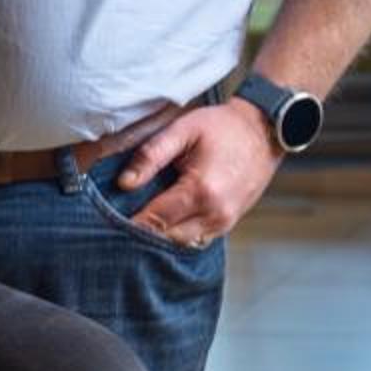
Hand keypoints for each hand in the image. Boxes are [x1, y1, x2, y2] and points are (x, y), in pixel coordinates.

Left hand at [114, 98, 276, 247]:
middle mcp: (215, 214)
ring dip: (161, 235)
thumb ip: (151, 156)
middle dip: (143, 232)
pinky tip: (165, 218)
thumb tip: (124, 183)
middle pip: (167, 239)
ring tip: (140, 218)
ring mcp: (225, 222)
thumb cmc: (222, 126)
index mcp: (201, 191)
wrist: (263, 130)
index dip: (129, 223)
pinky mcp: (229, 223)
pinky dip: (179, 232)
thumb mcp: (182, 130)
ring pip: (182, 243)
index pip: (155, 221)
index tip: (107, 221)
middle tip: (118, 220)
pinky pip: (197, 238)